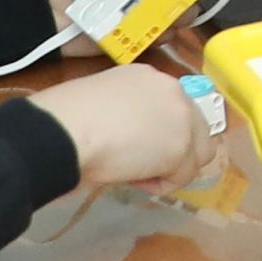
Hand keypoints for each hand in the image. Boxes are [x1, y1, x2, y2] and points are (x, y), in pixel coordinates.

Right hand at [33, 63, 207, 190]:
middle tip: (140, 164)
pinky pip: (183, 176)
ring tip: (138, 175)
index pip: (171, 107)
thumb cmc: (64, 118)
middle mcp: (172, 90)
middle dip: (172, 149)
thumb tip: (127, 140)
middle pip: (194, 127)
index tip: (133, 146)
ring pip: (197, 152)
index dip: (157, 131)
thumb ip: (124, 113)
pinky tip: (135, 181)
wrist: (65, 131)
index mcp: (147, 76)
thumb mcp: (98, 103)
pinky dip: (161, 184)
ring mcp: (182, 117)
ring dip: (172, 168)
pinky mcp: (181, 147)